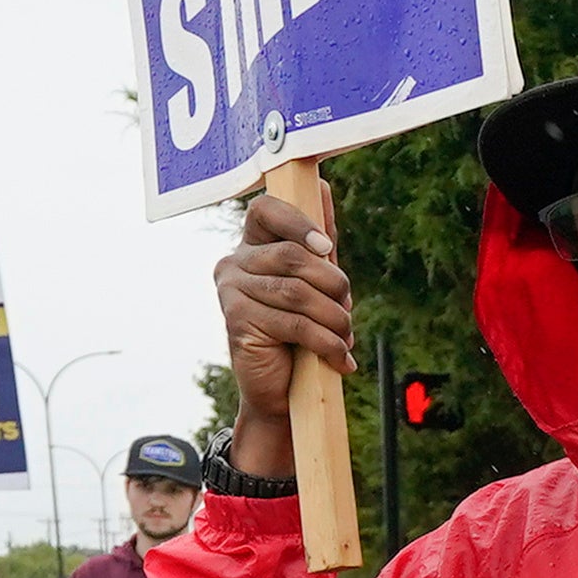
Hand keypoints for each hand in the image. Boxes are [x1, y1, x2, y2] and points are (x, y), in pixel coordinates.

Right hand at [214, 179, 357, 445]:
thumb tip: (322, 186)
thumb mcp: (316, 282)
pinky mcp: (237, 322)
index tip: (327, 248)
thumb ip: (319, 239)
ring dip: (334, 318)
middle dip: (333, 284)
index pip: (265, 210)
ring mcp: (231, 292)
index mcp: (252, 246)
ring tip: (346, 338)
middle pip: (292, 256)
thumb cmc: (301, 331)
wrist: (282, 391)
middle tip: (347, 308)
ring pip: (297, 292)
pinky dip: (327, 342)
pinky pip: (294, 323)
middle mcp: (233, 263)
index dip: (298, 222)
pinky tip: (340, 358)